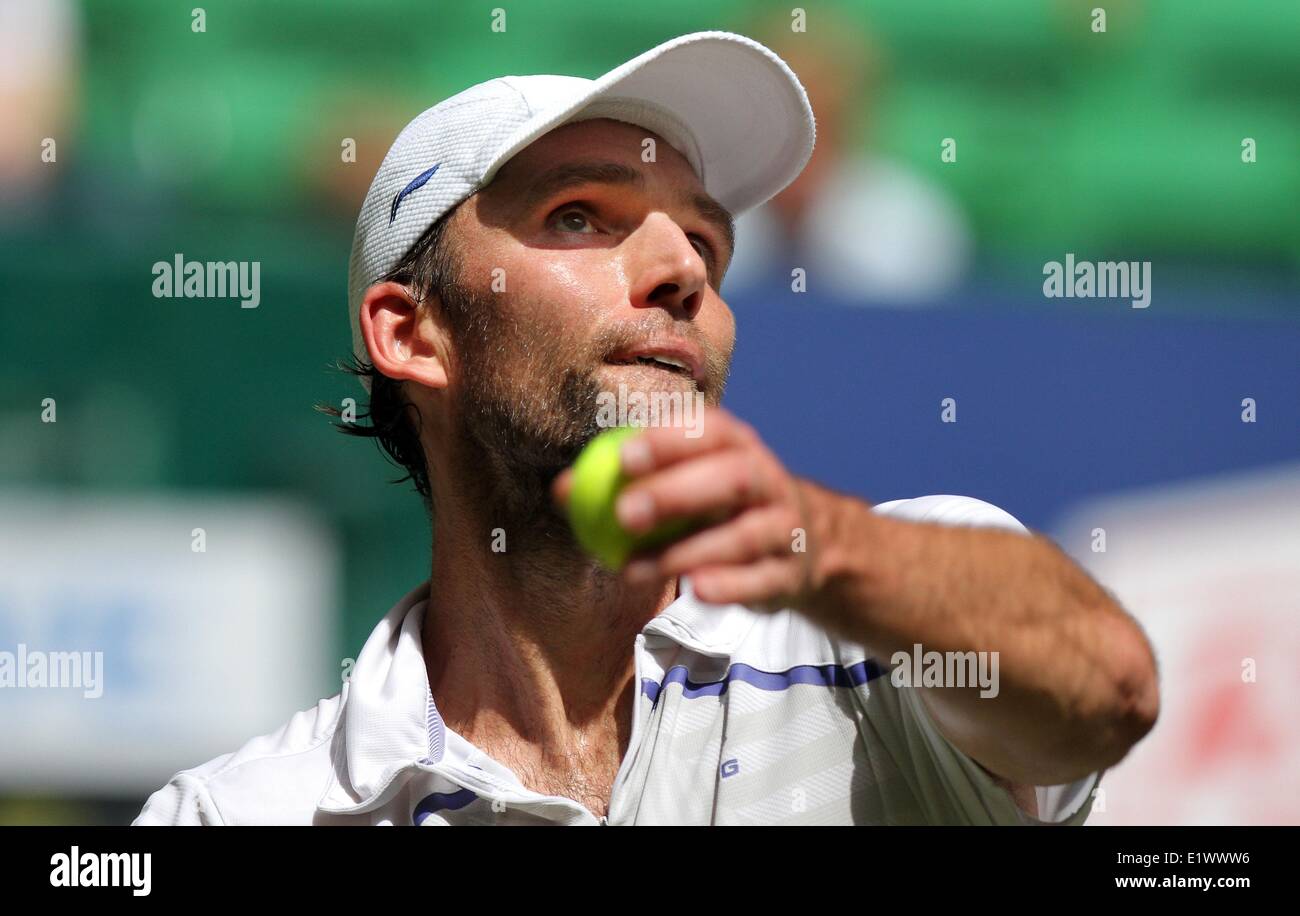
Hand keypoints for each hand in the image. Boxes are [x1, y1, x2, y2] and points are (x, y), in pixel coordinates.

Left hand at [552, 408, 825, 610]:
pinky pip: (759, 581)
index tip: (624, 457)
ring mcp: (785, 528)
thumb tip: (561, 489)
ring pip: (742, 537)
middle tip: (624, 513)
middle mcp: (768, 480)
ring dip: (685, 553)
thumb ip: (627, 483)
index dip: (670, 440)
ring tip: (631, 569)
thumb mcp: (683, 484)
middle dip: (678, 492)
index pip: (709, 431)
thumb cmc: (718, 507)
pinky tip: (694, 591)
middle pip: (731, 478)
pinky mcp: (790, 574)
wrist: (801, 547)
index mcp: (739, 446)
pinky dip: (729, 586)